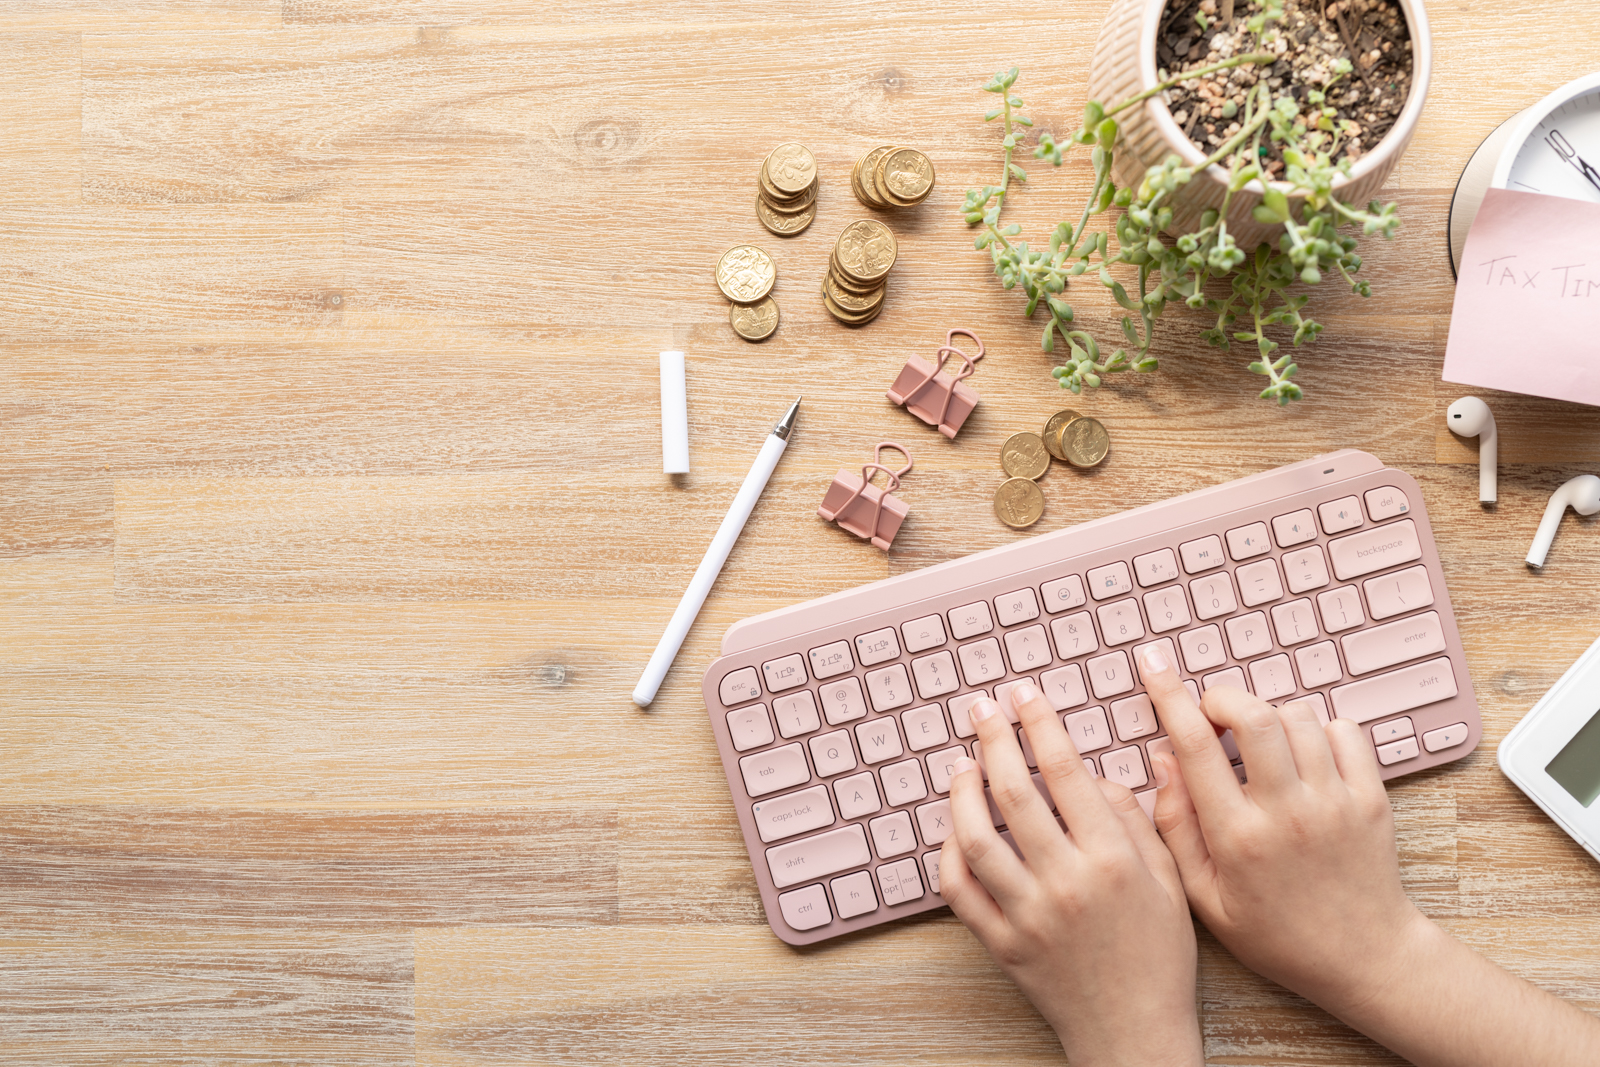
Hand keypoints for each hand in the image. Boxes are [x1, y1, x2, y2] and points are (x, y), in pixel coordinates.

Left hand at [940, 682, 1202, 1065]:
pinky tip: (955, 827)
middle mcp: (1067, 882)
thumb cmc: (1161, 957)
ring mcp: (1028, 915)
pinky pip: (961, 889)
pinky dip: (950, 852)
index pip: (1067, 772)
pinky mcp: (1002, 943)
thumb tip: (1094, 776)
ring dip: (962, 791)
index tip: (1025, 696)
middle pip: (1015, 792)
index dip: (1041, 724)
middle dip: (994, 739)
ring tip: (963, 763)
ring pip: (976, 837)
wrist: (1136, 1034)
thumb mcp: (1172, 882)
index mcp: (1114, 860)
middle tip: (983, 709)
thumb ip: (1138, 822)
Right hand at [1138, 644, 1425, 1012]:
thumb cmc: (1277, 934)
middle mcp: (1287, 812)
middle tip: (1212, 713)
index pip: (1196, 747)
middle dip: (1224, 698)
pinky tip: (1304, 757)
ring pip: (1298, 717)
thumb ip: (1175, 828)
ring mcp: (1335, 802)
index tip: (1154, 665)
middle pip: (1254, 716)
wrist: (1364, 958)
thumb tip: (1163, 761)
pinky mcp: (1370, 798)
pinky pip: (1344, 731)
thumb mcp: (1205, 899)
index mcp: (1237, 837)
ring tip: (1259, 745)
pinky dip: (1319, 730)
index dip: (1169, 696)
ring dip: (1270, 716)